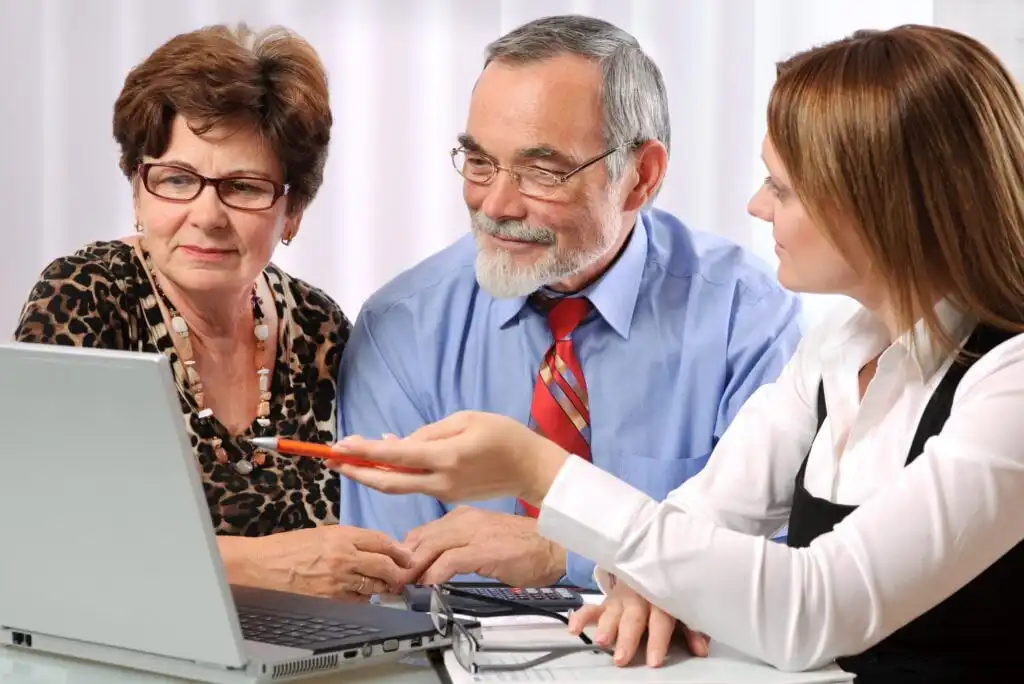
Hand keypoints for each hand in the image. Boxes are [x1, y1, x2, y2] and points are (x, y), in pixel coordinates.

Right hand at [220, 526, 410, 601]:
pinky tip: (359, 594)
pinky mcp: (331, 599)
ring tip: (382, 584)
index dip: (399, 550)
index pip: (382, 541)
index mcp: (342, 536)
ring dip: (381, 586)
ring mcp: (338, 581)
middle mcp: (344, 557)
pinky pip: (357, 601)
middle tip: (402, 574)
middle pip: (385, 565)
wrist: (262, 567)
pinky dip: (363, 598)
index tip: (407, 556)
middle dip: (398, 571)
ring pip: (374, 586)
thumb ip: (351, 539)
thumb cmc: (288, 548)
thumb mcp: (323, 533)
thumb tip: (377, 547)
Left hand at [328, 411, 570, 505]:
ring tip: (350, 457)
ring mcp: (443, 493)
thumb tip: (399, 443)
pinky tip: (385, 461)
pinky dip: (396, 473)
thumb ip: (430, 432)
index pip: (394, 456)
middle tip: (330, 460)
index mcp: (446, 457)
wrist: (531, 468)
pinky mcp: (448, 496)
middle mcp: (440, 480)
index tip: (339, 445)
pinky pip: (415, 484)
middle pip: (387, 483)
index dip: (363, 451)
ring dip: (373, 473)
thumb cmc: (504, 435)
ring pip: (399, 486)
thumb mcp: (466, 420)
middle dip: (356, 472)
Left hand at [400, 507, 565, 586]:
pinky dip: (433, 575)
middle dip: (402, 564)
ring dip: (413, 571)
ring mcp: (473, 533)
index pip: (422, 533)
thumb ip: (459, 549)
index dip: (405, 554)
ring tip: (402, 589)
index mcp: (463, 517)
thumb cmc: (522, 548)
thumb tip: (433, 569)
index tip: (397, 573)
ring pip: (429, 548)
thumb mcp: (483, 543)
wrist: (553, 547)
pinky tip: (427, 588)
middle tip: (392, 585)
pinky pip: (449, 561)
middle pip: (420, 539)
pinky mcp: (483, 549)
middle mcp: (463, 520)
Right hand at [568, 579, 708, 666]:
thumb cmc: (668, 595)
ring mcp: (621, 600)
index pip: (661, 622)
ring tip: (601, 642)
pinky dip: (581, 617)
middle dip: (627, 639)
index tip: (655, 660)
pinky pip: (592, 608)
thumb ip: (692, 629)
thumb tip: (701, 650)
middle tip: (621, 658)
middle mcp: (640, 600)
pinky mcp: (607, 602)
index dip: (658, 641)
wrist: (650, 569)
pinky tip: (574, 628)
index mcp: (662, 601)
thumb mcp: (683, 609)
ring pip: (612, 614)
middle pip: (633, 620)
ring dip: (606, 628)